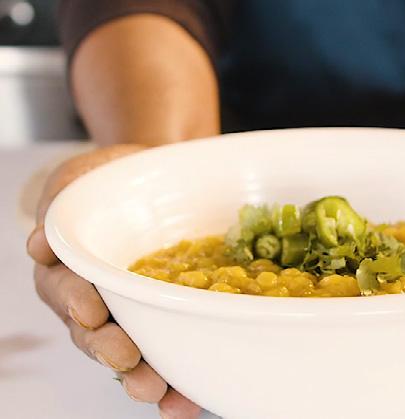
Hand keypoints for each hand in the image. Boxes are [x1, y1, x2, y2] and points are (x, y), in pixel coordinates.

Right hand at [27, 144, 201, 418]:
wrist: (151, 177)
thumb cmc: (106, 181)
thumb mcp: (76, 182)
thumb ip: (57, 213)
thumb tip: (38, 244)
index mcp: (69, 270)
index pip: (67, 290)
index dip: (76, 303)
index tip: (91, 312)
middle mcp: (95, 301)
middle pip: (96, 333)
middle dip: (112, 351)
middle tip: (129, 363)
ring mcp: (131, 315)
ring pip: (131, 353)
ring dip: (143, 376)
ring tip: (160, 394)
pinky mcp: (166, 319)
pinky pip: (170, 352)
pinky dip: (178, 380)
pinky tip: (189, 400)